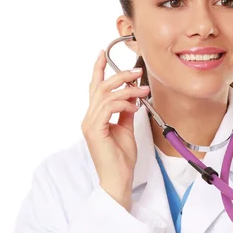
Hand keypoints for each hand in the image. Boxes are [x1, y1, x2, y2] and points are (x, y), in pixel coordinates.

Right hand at [81, 50, 149, 210]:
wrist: (118, 179)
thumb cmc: (121, 158)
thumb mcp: (126, 129)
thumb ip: (126, 111)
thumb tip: (132, 96)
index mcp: (95, 116)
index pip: (95, 87)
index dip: (98, 69)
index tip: (103, 53)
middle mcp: (89, 118)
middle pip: (101, 87)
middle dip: (120, 75)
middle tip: (138, 72)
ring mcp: (90, 124)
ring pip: (106, 95)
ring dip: (127, 90)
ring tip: (143, 91)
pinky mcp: (95, 130)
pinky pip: (108, 108)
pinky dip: (123, 104)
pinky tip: (134, 108)